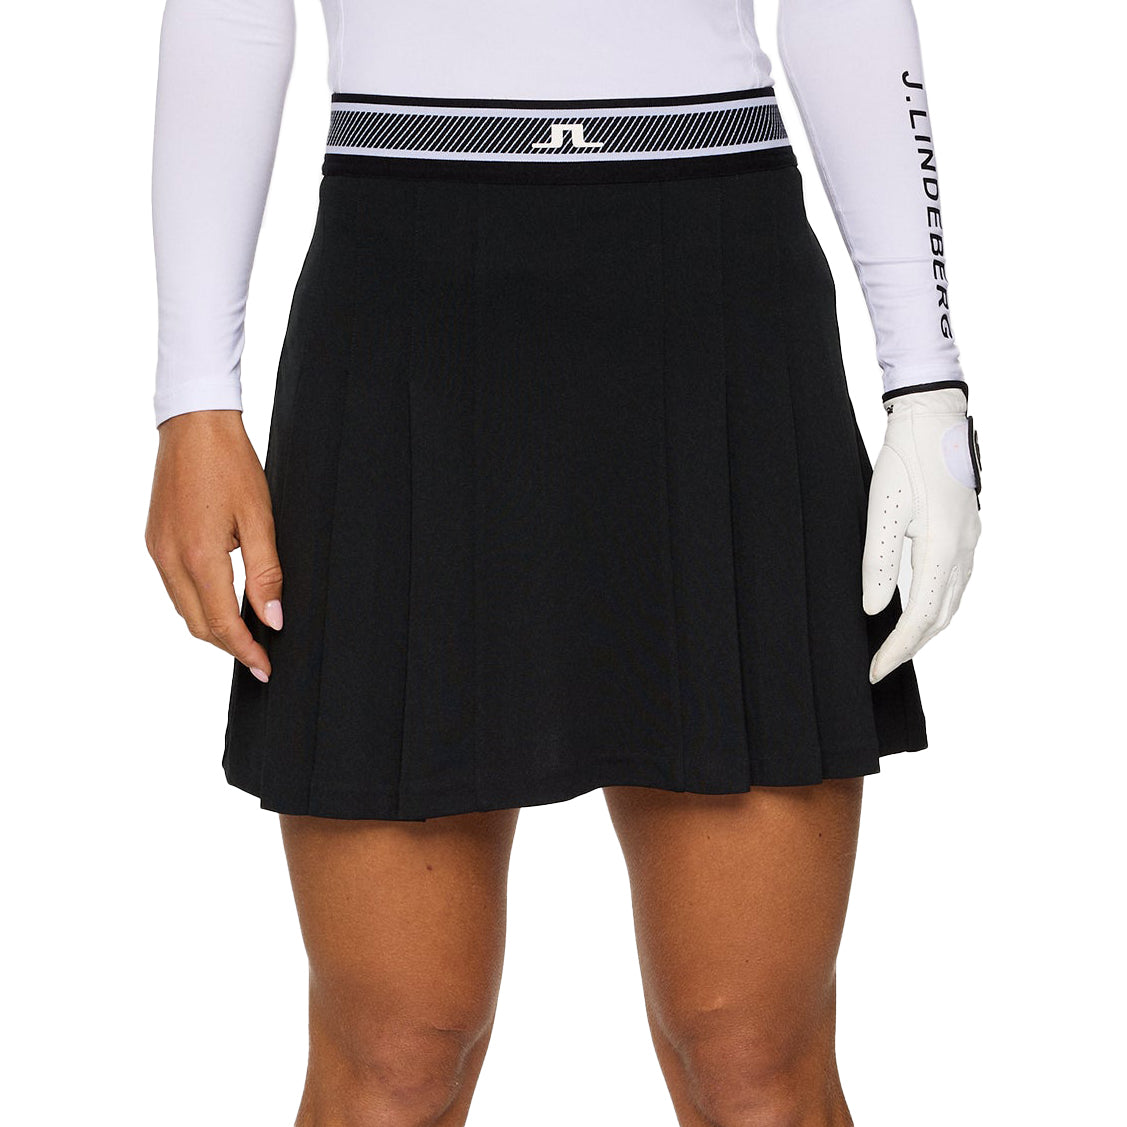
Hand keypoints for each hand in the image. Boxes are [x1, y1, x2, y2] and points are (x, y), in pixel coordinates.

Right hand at [145, 409, 282, 681]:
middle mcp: (169, 558)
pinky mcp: (154, 540)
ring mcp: (156, 550)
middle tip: (259, 656)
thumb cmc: (230, 464)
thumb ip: (266, 574)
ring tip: (245, 634)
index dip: (245, 651)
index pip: (221, 623)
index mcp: (198, 556)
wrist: (194, 425)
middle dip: (229, 646)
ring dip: (212, 627)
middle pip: (197, 625)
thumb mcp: (260, 519)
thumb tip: (272, 619)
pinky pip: (174, 587)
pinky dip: (197, 603)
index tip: (265, 668)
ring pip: (183, 609)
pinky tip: (220, 601)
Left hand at [861, 384, 981, 682]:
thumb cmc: (905, 460)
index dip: (899, 648)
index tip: (876, 670)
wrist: (933, 420)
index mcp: (943, 548)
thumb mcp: (882, 511)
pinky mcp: (966, 530)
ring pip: (952, 601)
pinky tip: (919, 606)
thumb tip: (875, 609)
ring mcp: (970, 540)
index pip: (922, 616)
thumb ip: (879, 563)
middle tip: (882, 665)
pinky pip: (956, 581)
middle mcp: (964, 550)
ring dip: (927, 628)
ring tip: (897, 645)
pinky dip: (938, 604)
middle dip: (912, 646)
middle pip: (942, 616)